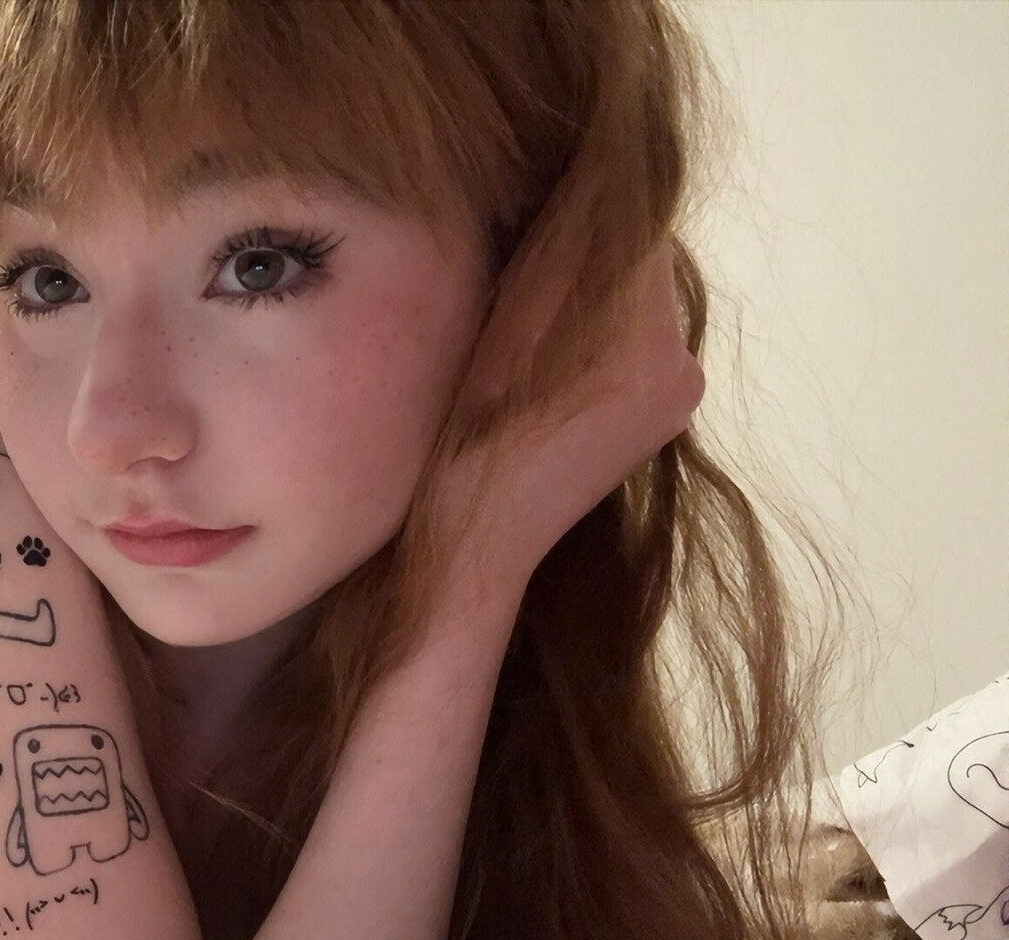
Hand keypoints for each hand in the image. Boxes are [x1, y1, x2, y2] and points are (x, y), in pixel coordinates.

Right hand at [426, 243, 705, 596]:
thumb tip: (590, 182)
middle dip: (593, 255)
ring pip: (642, 309)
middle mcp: (685, 365)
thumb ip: (559, 255)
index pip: (637, 232)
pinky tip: (553, 354)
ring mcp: (680, 399)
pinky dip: (603, 335)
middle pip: (643, 272)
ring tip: (534, 310)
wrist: (481, 536)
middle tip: (527, 257)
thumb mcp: (509, 324)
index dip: (589, 210)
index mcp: (650, 340)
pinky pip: (640, 349)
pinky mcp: (662, 420)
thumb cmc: (476, 431)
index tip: (541, 208)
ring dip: (596, 294)